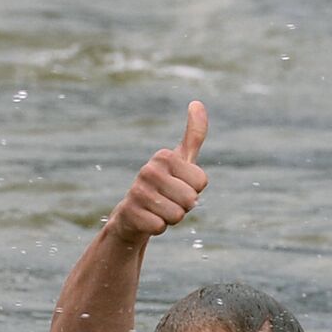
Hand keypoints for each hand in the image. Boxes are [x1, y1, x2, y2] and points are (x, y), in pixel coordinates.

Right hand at [106, 101, 208, 243]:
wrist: (132, 214)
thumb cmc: (163, 185)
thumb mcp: (181, 159)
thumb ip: (194, 133)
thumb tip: (197, 103)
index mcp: (164, 156)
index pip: (201, 182)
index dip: (194, 189)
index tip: (178, 185)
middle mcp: (148, 170)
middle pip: (191, 199)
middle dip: (184, 206)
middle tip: (168, 200)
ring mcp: (137, 191)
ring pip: (177, 215)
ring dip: (171, 218)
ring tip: (158, 210)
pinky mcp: (129, 213)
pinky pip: (160, 227)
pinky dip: (157, 228)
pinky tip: (147, 220)